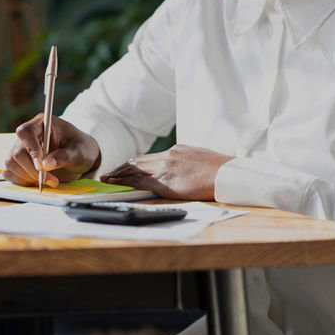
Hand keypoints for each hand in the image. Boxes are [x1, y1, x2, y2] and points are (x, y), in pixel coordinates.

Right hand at [3, 114, 100, 186]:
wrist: (80, 156)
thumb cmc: (81, 148)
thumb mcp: (80, 151)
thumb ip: (64, 156)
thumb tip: (46, 164)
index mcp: (42, 123)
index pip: (26, 133)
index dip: (31, 150)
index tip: (41, 167)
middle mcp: (28, 135)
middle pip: (17, 152)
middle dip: (32, 170)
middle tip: (51, 181)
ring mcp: (20, 148)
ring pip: (10, 163)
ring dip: (27, 177)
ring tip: (47, 181)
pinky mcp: (17, 162)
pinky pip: (9, 172)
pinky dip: (20, 181)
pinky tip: (35, 182)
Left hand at [100, 145, 232, 200]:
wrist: (227, 174)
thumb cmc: (220, 170)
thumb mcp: (199, 159)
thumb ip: (186, 161)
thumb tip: (182, 167)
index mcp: (176, 151)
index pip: (150, 157)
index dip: (135, 162)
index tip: (126, 166)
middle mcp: (167, 156)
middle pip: (138, 161)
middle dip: (122, 167)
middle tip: (110, 172)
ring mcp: (165, 168)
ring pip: (134, 169)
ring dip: (118, 174)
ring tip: (107, 178)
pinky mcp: (165, 182)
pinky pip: (139, 181)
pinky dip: (124, 182)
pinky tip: (115, 183)